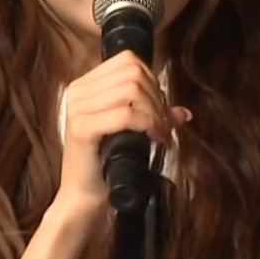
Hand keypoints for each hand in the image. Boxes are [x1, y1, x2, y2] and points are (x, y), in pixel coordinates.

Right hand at [51, 51, 189, 237]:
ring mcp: (77, 109)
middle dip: (156, 98)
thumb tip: (182, 112)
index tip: (159, 109)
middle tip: (162, 125)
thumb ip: (152, 116)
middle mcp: (78, 91)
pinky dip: (146, 125)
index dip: (152, 81)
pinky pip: (125, 115)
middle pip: (133, 73)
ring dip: (154, 113)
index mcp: (85, 85)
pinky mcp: (81, 128)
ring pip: (131, 90)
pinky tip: (153, 140)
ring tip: (159, 134)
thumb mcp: (130, 132)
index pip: (128, 61)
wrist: (84, 197)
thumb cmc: (104, 164)